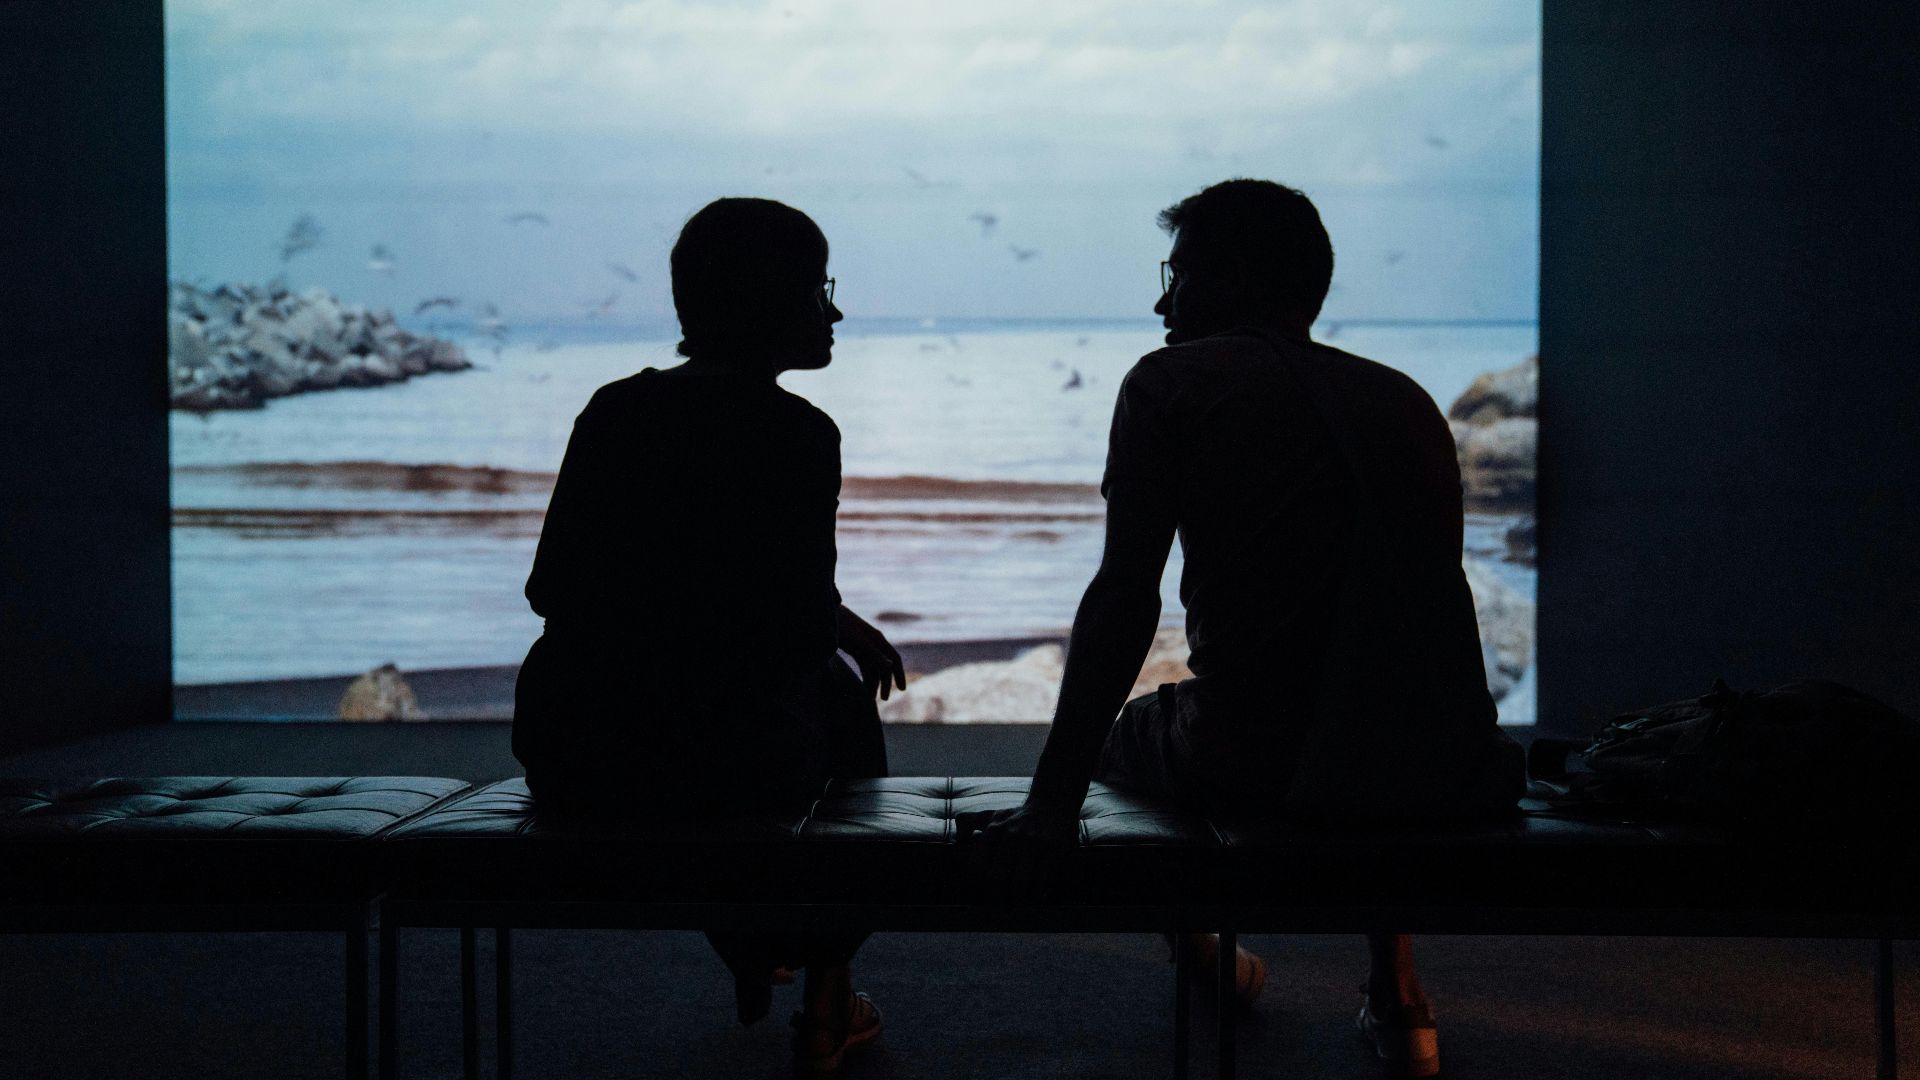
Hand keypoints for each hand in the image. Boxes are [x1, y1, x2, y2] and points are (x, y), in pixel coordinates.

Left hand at [835, 604, 907, 700]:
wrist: (825, 612)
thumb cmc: (842, 625)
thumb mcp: (858, 641)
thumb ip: (874, 653)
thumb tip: (890, 666)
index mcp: (877, 639)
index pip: (894, 659)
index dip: (899, 674)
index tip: (902, 689)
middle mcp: (873, 642)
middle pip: (884, 665)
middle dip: (885, 683)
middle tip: (883, 699)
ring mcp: (863, 645)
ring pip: (873, 666)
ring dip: (873, 681)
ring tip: (869, 698)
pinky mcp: (854, 647)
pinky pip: (864, 664)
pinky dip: (865, 675)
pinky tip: (862, 685)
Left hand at [954, 801, 1080, 900]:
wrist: (1053, 803)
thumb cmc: (1018, 816)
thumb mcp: (992, 814)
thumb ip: (969, 822)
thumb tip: (957, 842)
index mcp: (994, 829)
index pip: (976, 866)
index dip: (976, 886)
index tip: (980, 895)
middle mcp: (1012, 835)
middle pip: (996, 878)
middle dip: (996, 898)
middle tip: (1000, 907)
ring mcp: (1033, 842)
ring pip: (1020, 883)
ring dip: (1018, 899)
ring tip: (1017, 903)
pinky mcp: (1053, 848)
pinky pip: (1043, 880)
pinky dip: (1038, 893)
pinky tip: (1037, 895)